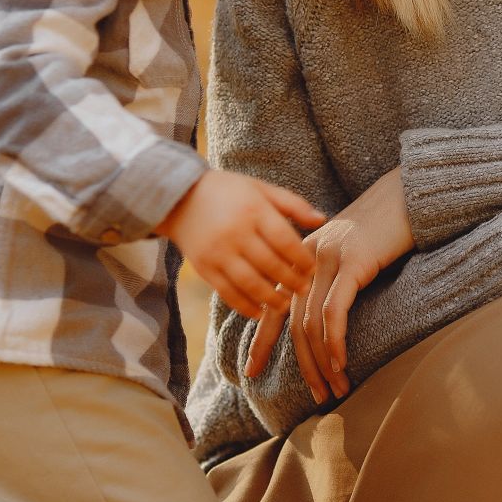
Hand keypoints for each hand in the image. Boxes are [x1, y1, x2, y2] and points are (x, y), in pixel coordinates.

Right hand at [158, 169, 325, 318]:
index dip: (302, 258)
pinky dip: (245, 306)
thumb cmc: (229, 191)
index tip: (313, 268)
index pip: (285, 240)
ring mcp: (218, 252)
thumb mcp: (261, 189)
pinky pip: (227, 293)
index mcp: (253, 210)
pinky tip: (259, 312)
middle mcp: (235, 232)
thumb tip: (322, 219)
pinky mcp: (204, 268)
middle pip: (270, 264)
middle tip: (305, 290)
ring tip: (285, 305)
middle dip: (291, 281)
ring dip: (271, 298)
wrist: (179, 198)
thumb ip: (292, 204)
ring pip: (250, 283)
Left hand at [245, 168, 412, 401]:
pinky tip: (342, 363)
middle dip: (303, 365)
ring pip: (313, 322)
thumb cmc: (381, 229)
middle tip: (316, 396)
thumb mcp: (346, 253)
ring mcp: (328, 259)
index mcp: (298, 257)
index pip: (271, 305)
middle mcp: (306, 258)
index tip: (250, 371)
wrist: (407, 196)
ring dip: (323, 362)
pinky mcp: (353, 262)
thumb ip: (328, 277)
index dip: (260, 340)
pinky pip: (336, 310)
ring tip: (335, 389)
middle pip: (293, 321)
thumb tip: (322, 319)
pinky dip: (336, 341)